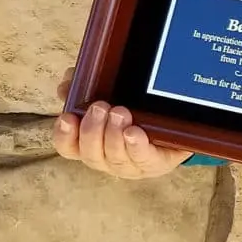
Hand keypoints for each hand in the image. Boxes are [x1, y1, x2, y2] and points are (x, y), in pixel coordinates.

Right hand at [53, 67, 192, 178]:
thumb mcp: (113, 97)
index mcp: (94, 145)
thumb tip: (70, 77)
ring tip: (119, 113)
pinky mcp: (156, 162)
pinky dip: (136, 146)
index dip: (64, 136)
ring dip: (113, 136)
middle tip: (99, 108)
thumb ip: (89, 88)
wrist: (177, 130)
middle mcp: (109, 159)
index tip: (66, 117)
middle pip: (92, 154)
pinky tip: (133, 133)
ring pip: (116, 158)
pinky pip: (143, 158)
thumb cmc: (136, 115)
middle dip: (92, 131)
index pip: (70, 147)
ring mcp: (132, 164)